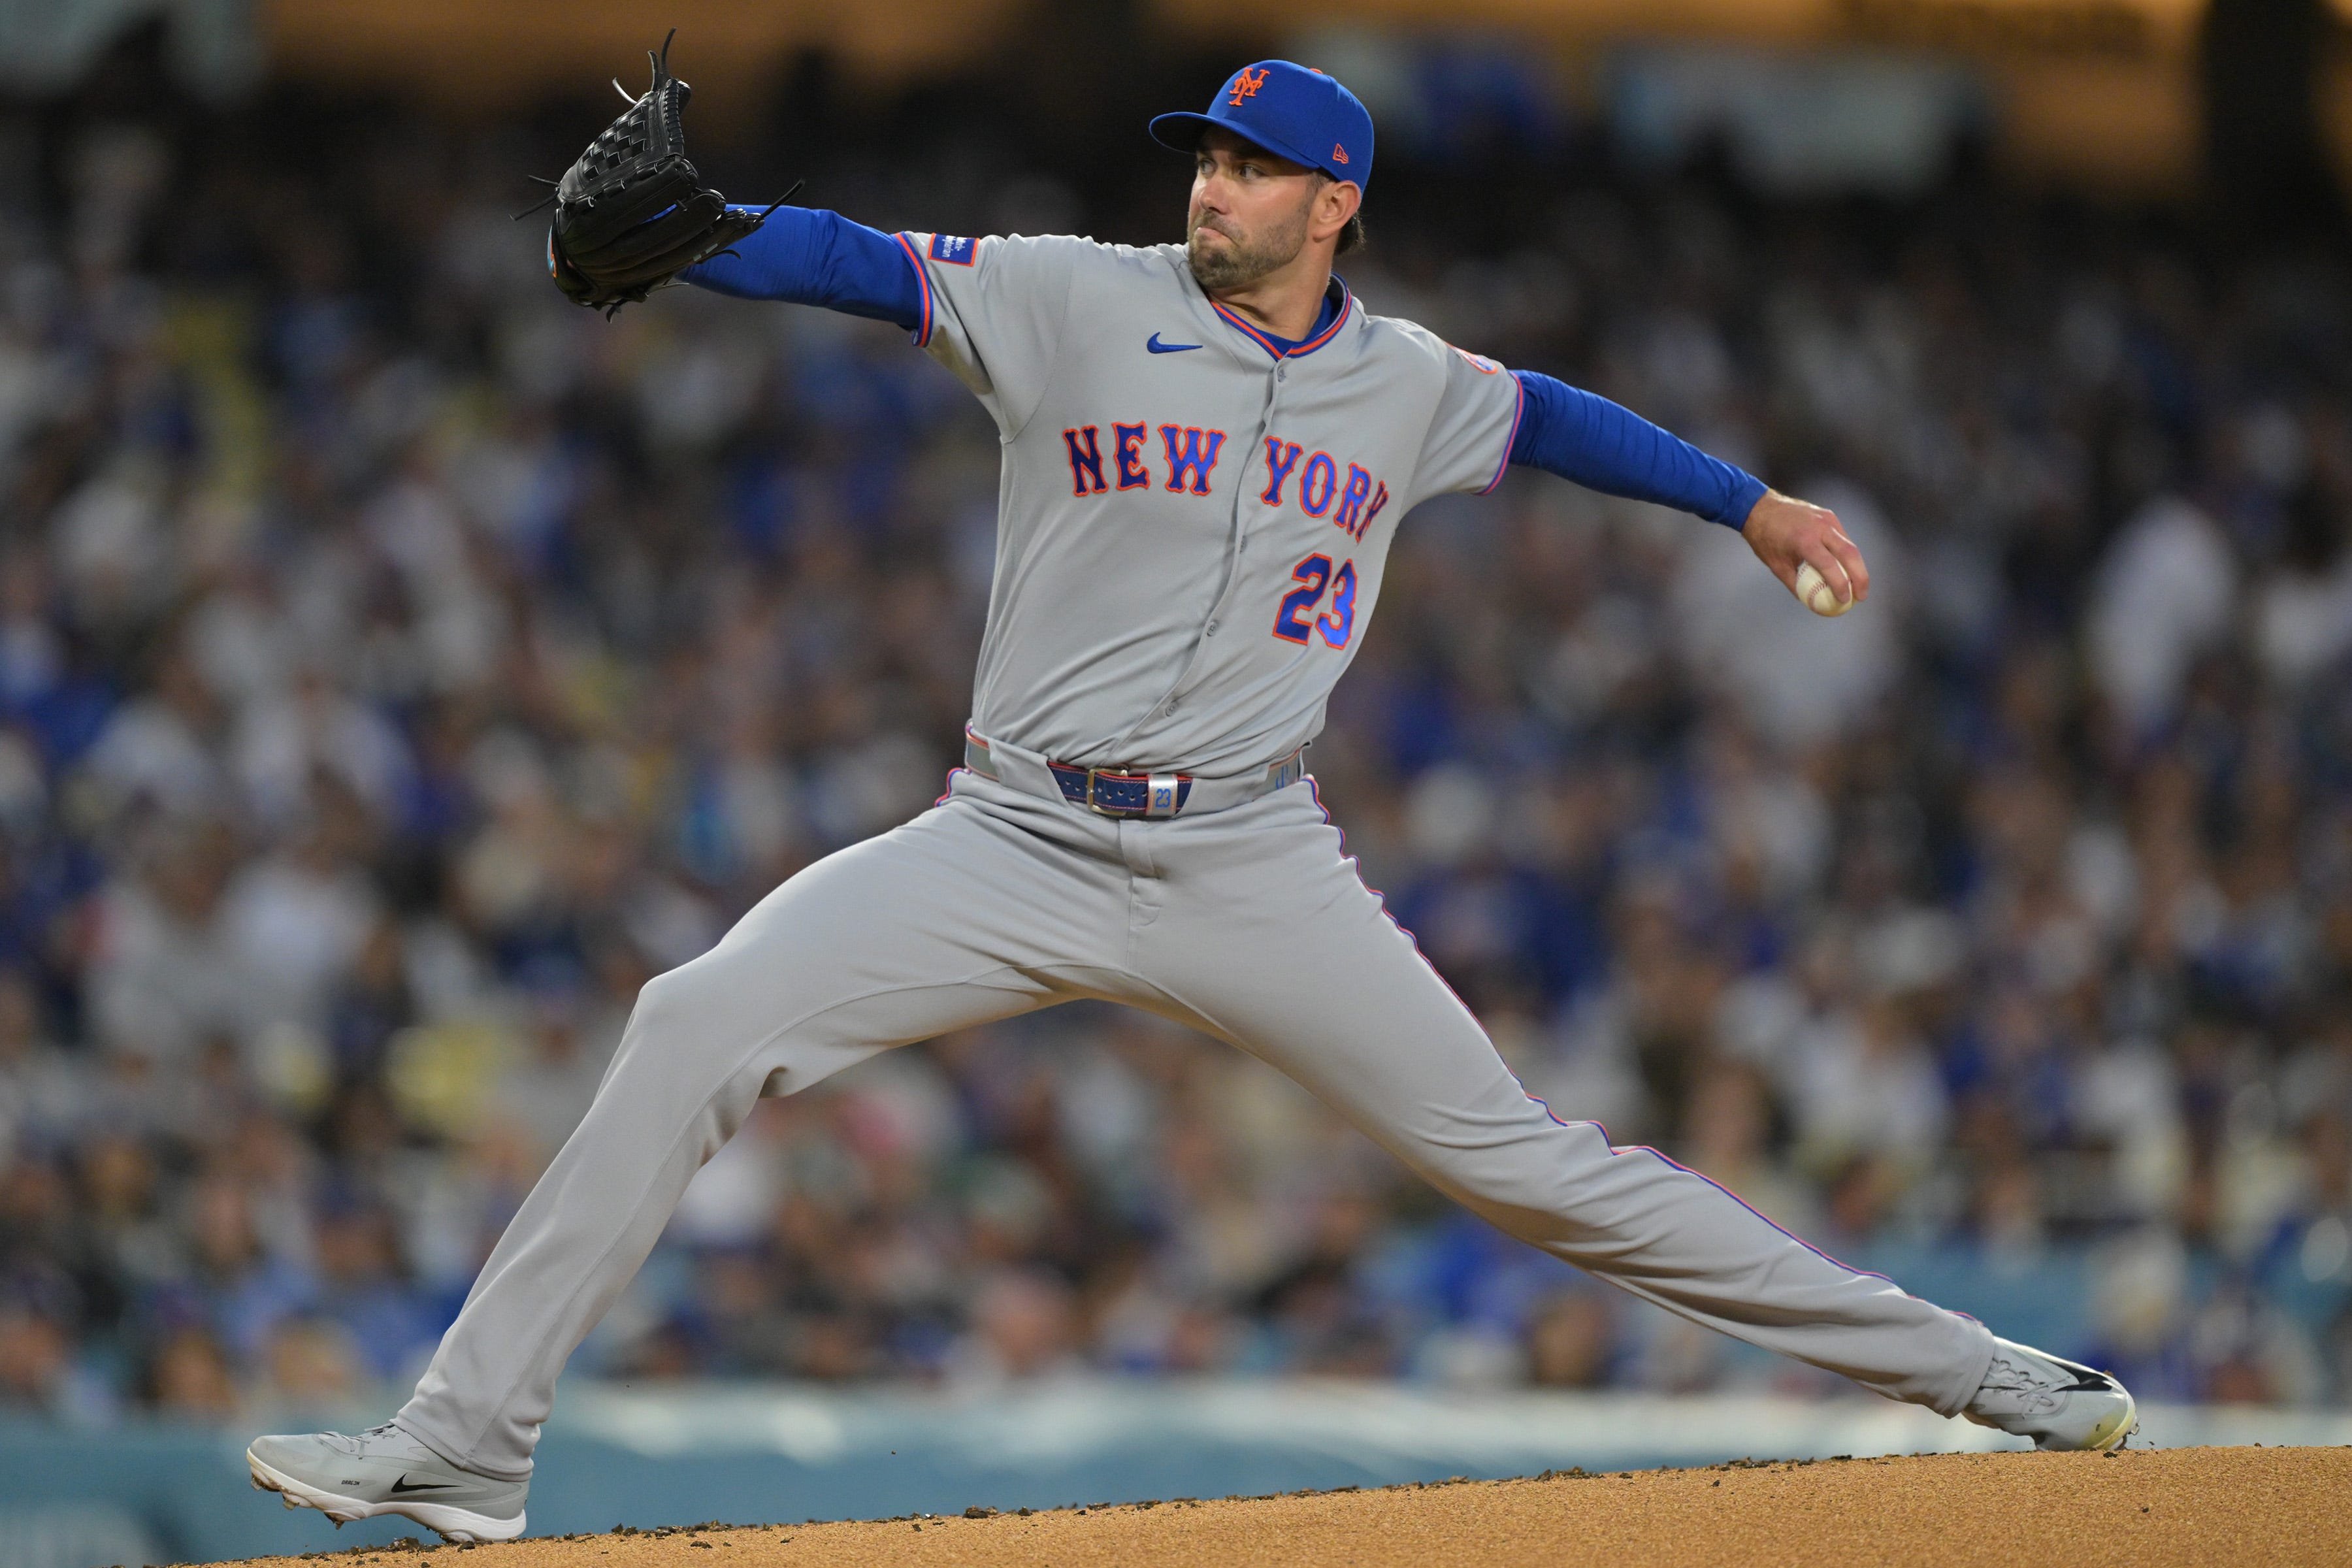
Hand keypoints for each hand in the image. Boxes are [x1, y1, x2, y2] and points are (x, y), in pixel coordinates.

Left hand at [1741, 490, 1867, 610]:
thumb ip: (1795, 583)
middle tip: (1861, 597)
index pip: (1830, 566)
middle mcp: (1820, 527)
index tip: (1845, 600)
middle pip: (1850, 554)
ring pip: (1850, 545)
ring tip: (1858, 585)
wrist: (1760, 507)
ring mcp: (1827, 519)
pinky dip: (1847, 554)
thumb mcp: (1776, 565)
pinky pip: (1843, 537)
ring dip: (1857, 566)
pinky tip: (1847, 568)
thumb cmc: (1765, 538)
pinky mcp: (1829, 515)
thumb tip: (1811, 601)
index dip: (1841, 585)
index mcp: (1805, 540)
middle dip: (1860, 577)